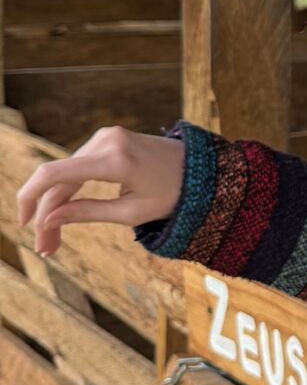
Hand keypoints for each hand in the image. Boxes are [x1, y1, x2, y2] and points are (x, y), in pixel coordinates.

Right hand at [16, 124, 185, 257]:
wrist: (204, 169)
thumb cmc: (175, 194)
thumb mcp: (132, 213)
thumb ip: (88, 213)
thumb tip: (48, 220)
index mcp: (115, 159)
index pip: (54, 174)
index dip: (30, 198)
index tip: (25, 224)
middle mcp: (106, 140)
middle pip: (58, 178)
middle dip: (47, 214)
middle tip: (45, 248)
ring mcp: (106, 135)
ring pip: (66, 173)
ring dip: (56, 205)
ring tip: (54, 241)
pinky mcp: (108, 138)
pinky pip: (80, 166)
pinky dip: (71, 190)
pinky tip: (64, 214)